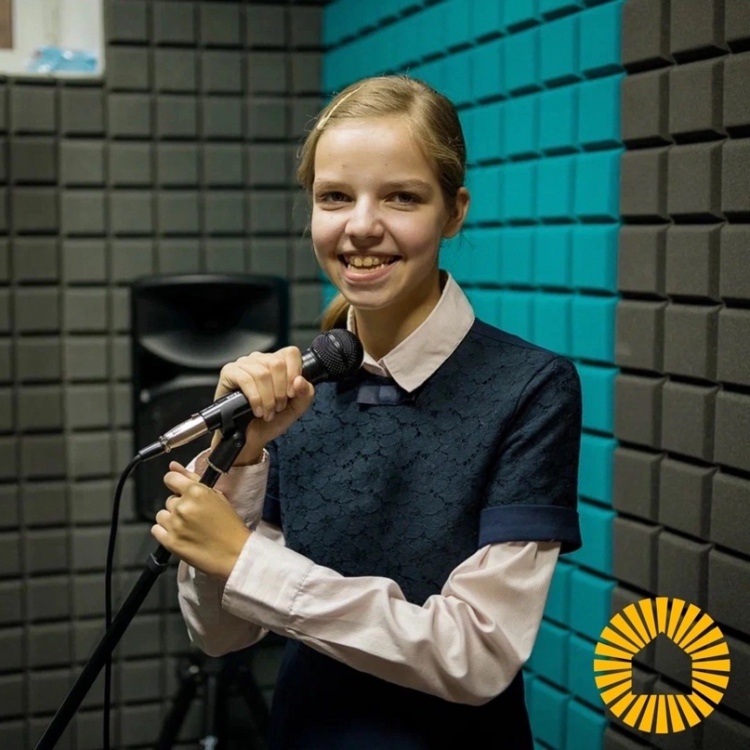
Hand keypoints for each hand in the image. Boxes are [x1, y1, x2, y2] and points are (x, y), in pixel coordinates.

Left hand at [151, 462, 250, 577]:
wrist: (235, 553)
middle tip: (195, 516)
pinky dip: (165, 532)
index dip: (175, 484)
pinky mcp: (170, 542)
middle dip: (180, 506)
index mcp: (196, 492)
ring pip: (162, 515)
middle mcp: (182, 506)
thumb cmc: (230, 525)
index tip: (180, 490)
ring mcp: (174, 525)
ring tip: (188, 527)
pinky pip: (156, 530)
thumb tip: (173, 466)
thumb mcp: (217, 496)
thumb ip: (192, 479)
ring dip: (172, 519)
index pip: (170, 478)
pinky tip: (180, 535)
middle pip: (169, 500)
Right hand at [212, 347, 314, 464]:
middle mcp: (261, 359)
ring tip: (267, 412)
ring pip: (262, 374)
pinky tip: (257, 410)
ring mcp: (244, 364)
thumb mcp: (296, 408)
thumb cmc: (272, 420)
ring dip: (267, 398)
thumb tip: (300, 380)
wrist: (251, 437)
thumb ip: (306, 394)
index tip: (292, 394)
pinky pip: (245, 380)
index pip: (291, 353)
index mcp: (278, 362)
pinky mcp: (229, 372)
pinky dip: (255, 399)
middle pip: (277, 364)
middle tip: (278, 407)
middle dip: (280, 391)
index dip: (294, 373)